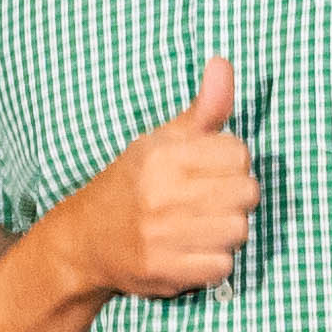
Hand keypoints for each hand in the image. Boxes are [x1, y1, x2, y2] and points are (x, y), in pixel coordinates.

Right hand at [59, 59, 260, 300]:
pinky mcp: (164, 269)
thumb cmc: (133, 184)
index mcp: (162, 154)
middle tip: (208, 202)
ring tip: (200, 227)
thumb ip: (203, 108)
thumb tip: (223, 63)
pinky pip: (222, 266)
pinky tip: (192, 251)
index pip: (239, 153)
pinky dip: (213, 262)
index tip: (210, 172)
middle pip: (246, 193)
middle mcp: (161, 192)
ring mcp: (161, 233)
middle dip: (234, 198)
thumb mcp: (161, 140)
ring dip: (226, 232)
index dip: (232, 163)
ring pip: (238, 230)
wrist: (85, 240)